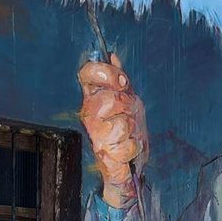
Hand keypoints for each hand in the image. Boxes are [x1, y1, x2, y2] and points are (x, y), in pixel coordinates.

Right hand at [78, 53, 149, 208]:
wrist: (128, 164)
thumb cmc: (127, 131)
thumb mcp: (128, 101)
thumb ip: (119, 81)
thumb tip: (112, 56)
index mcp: (93, 96)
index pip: (87, 72)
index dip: (106, 72)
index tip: (122, 82)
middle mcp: (88, 113)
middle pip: (111, 98)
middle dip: (129, 107)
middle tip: (130, 116)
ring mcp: (94, 133)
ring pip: (122, 123)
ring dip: (134, 131)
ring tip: (129, 135)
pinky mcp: (103, 153)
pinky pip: (128, 145)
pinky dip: (134, 148)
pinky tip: (128, 149)